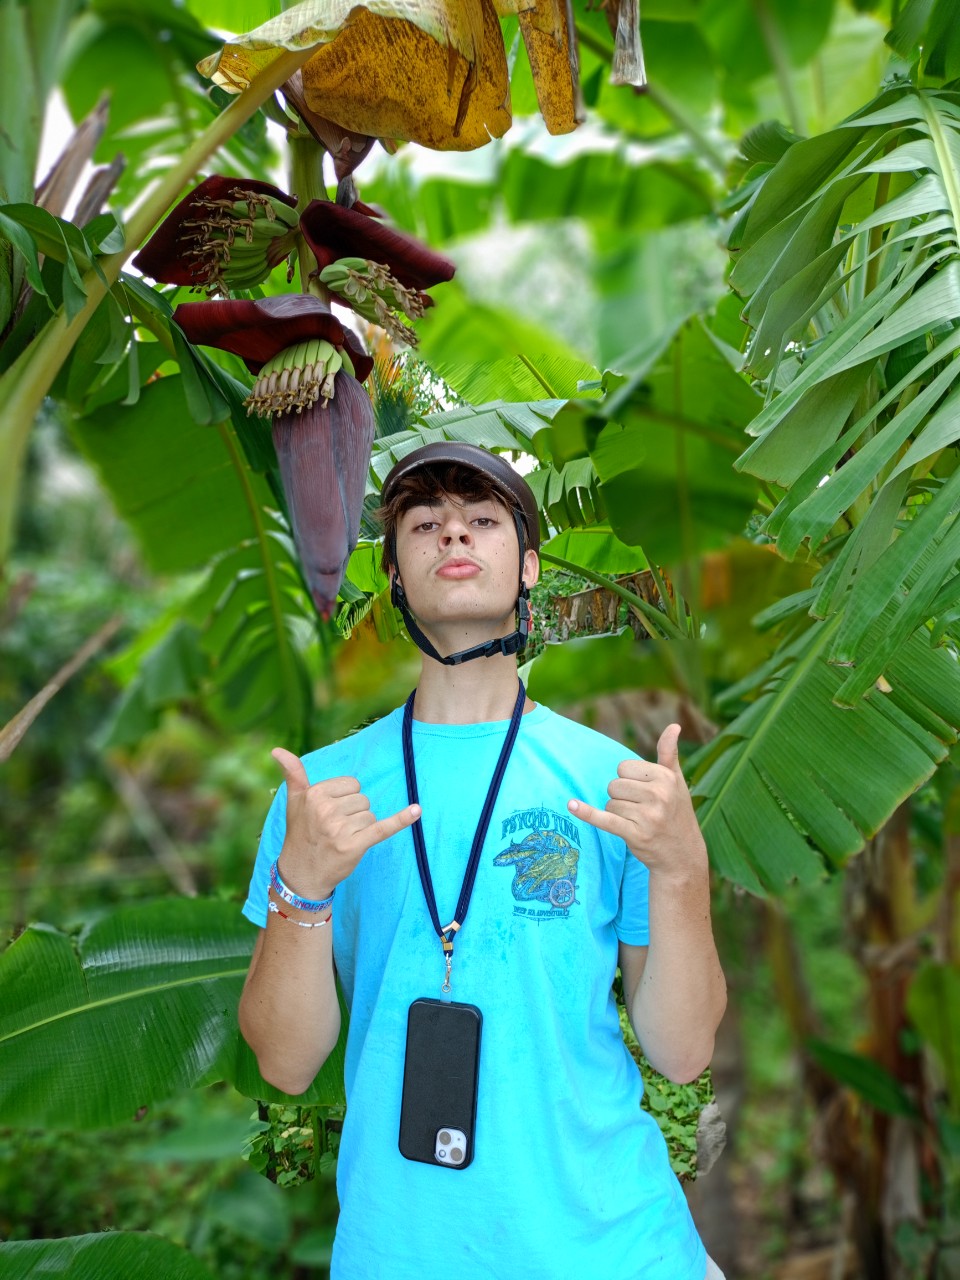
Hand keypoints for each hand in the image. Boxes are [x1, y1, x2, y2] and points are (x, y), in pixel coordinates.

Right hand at [271, 748, 420, 897]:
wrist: (301, 874)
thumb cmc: (301, 834)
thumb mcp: (294, 802)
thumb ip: (292, 774)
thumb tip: (277, 750)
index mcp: (314, 794)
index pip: (352, 784)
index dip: (345, 799)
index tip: (329, 814)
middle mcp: (326, 809)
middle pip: (363, 799)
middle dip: (353, 814)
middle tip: (334, 830)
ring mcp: (341, 828)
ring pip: (370, 815)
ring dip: (361, 828)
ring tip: (341, 839)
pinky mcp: (355, 845)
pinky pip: (383, 827)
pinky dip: (401, 820)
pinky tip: (416, 811)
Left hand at [568, 724, 706, 879]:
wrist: (682, 856)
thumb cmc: (677, 813)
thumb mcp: (676, 781)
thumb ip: (669, 752)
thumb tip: (673, 725)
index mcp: (666, 777)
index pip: (623, 767)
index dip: (628, 780)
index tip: (644, 792)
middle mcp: (659, 795)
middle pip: (614, 785)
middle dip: (621, 797)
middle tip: (641, 810)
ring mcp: (647, 815)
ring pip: (610, 803)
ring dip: (618, 813)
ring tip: (639, 822)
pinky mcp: (635, 834)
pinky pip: (604, 819)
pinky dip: (587, 813)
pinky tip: (572, 805)